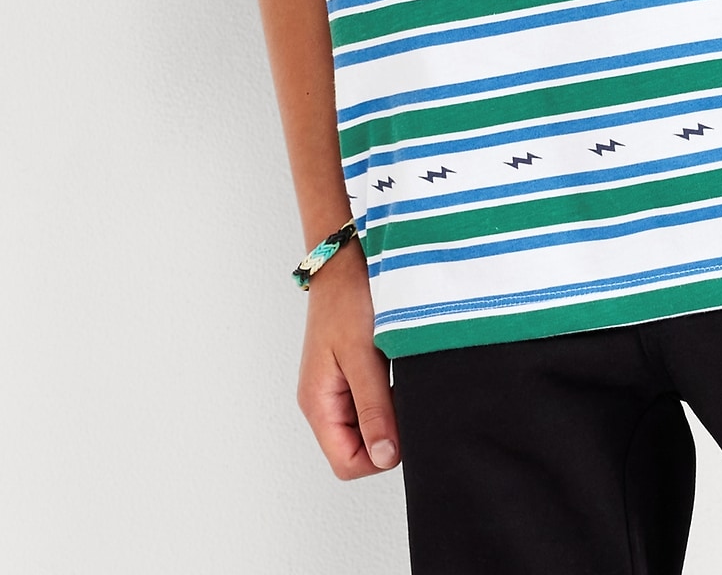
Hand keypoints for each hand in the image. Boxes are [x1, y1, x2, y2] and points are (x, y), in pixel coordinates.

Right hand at [296, 247, 400, 478]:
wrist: (344, 258)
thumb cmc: (348, 299)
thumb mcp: (363, 356)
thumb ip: (375, 409)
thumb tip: (386, 458)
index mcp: (318, 404)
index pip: (347, 463)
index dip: (379, 455)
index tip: (402, 424)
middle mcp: (323, 401)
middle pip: (357, 448)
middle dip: (385, 431)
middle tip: (403, 395)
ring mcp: (335, 387)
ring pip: (367, 425)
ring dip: (388, 410)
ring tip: (398, 376)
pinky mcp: (349, 371)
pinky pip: (370, 400)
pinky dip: (387, 392)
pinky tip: (396, 368)